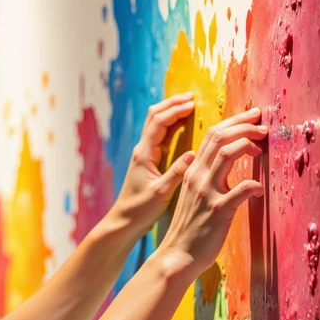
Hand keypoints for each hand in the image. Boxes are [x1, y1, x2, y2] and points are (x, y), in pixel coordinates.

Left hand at [112, 93, 199, 239]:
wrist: (125, 221)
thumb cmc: (141, 209)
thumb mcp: (161, 192)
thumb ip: (176, 172)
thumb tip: (193, 154)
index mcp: (144, 154)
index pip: (160, 122)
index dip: (176, 110)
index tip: (194, 104)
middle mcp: (142, 149)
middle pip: (155, 116)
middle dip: (173, 104)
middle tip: (192, 98)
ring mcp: (144, 153)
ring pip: (157, 123)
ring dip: (172, 112)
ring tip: (190, 105)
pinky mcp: (148, 160)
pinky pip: (161, 135)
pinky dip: (172, 125)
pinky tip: (183, 124)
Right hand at [159, 107, 266, 277]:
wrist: (177, 256)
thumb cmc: (189, 228)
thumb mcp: (193, 196)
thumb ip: (205, 178)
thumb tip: (222, 164)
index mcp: (192, 172)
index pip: (212, 135)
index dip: (234, 122)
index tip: (252, 118)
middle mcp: (198, 177)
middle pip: (220, 137)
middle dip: (245, 125)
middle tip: (263, 126)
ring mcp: (207, 193)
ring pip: (228, 153)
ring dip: (248, 144)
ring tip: (262, 148)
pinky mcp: (219, 210)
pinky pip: (243, 189)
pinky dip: (256, 185)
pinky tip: (261, 190)